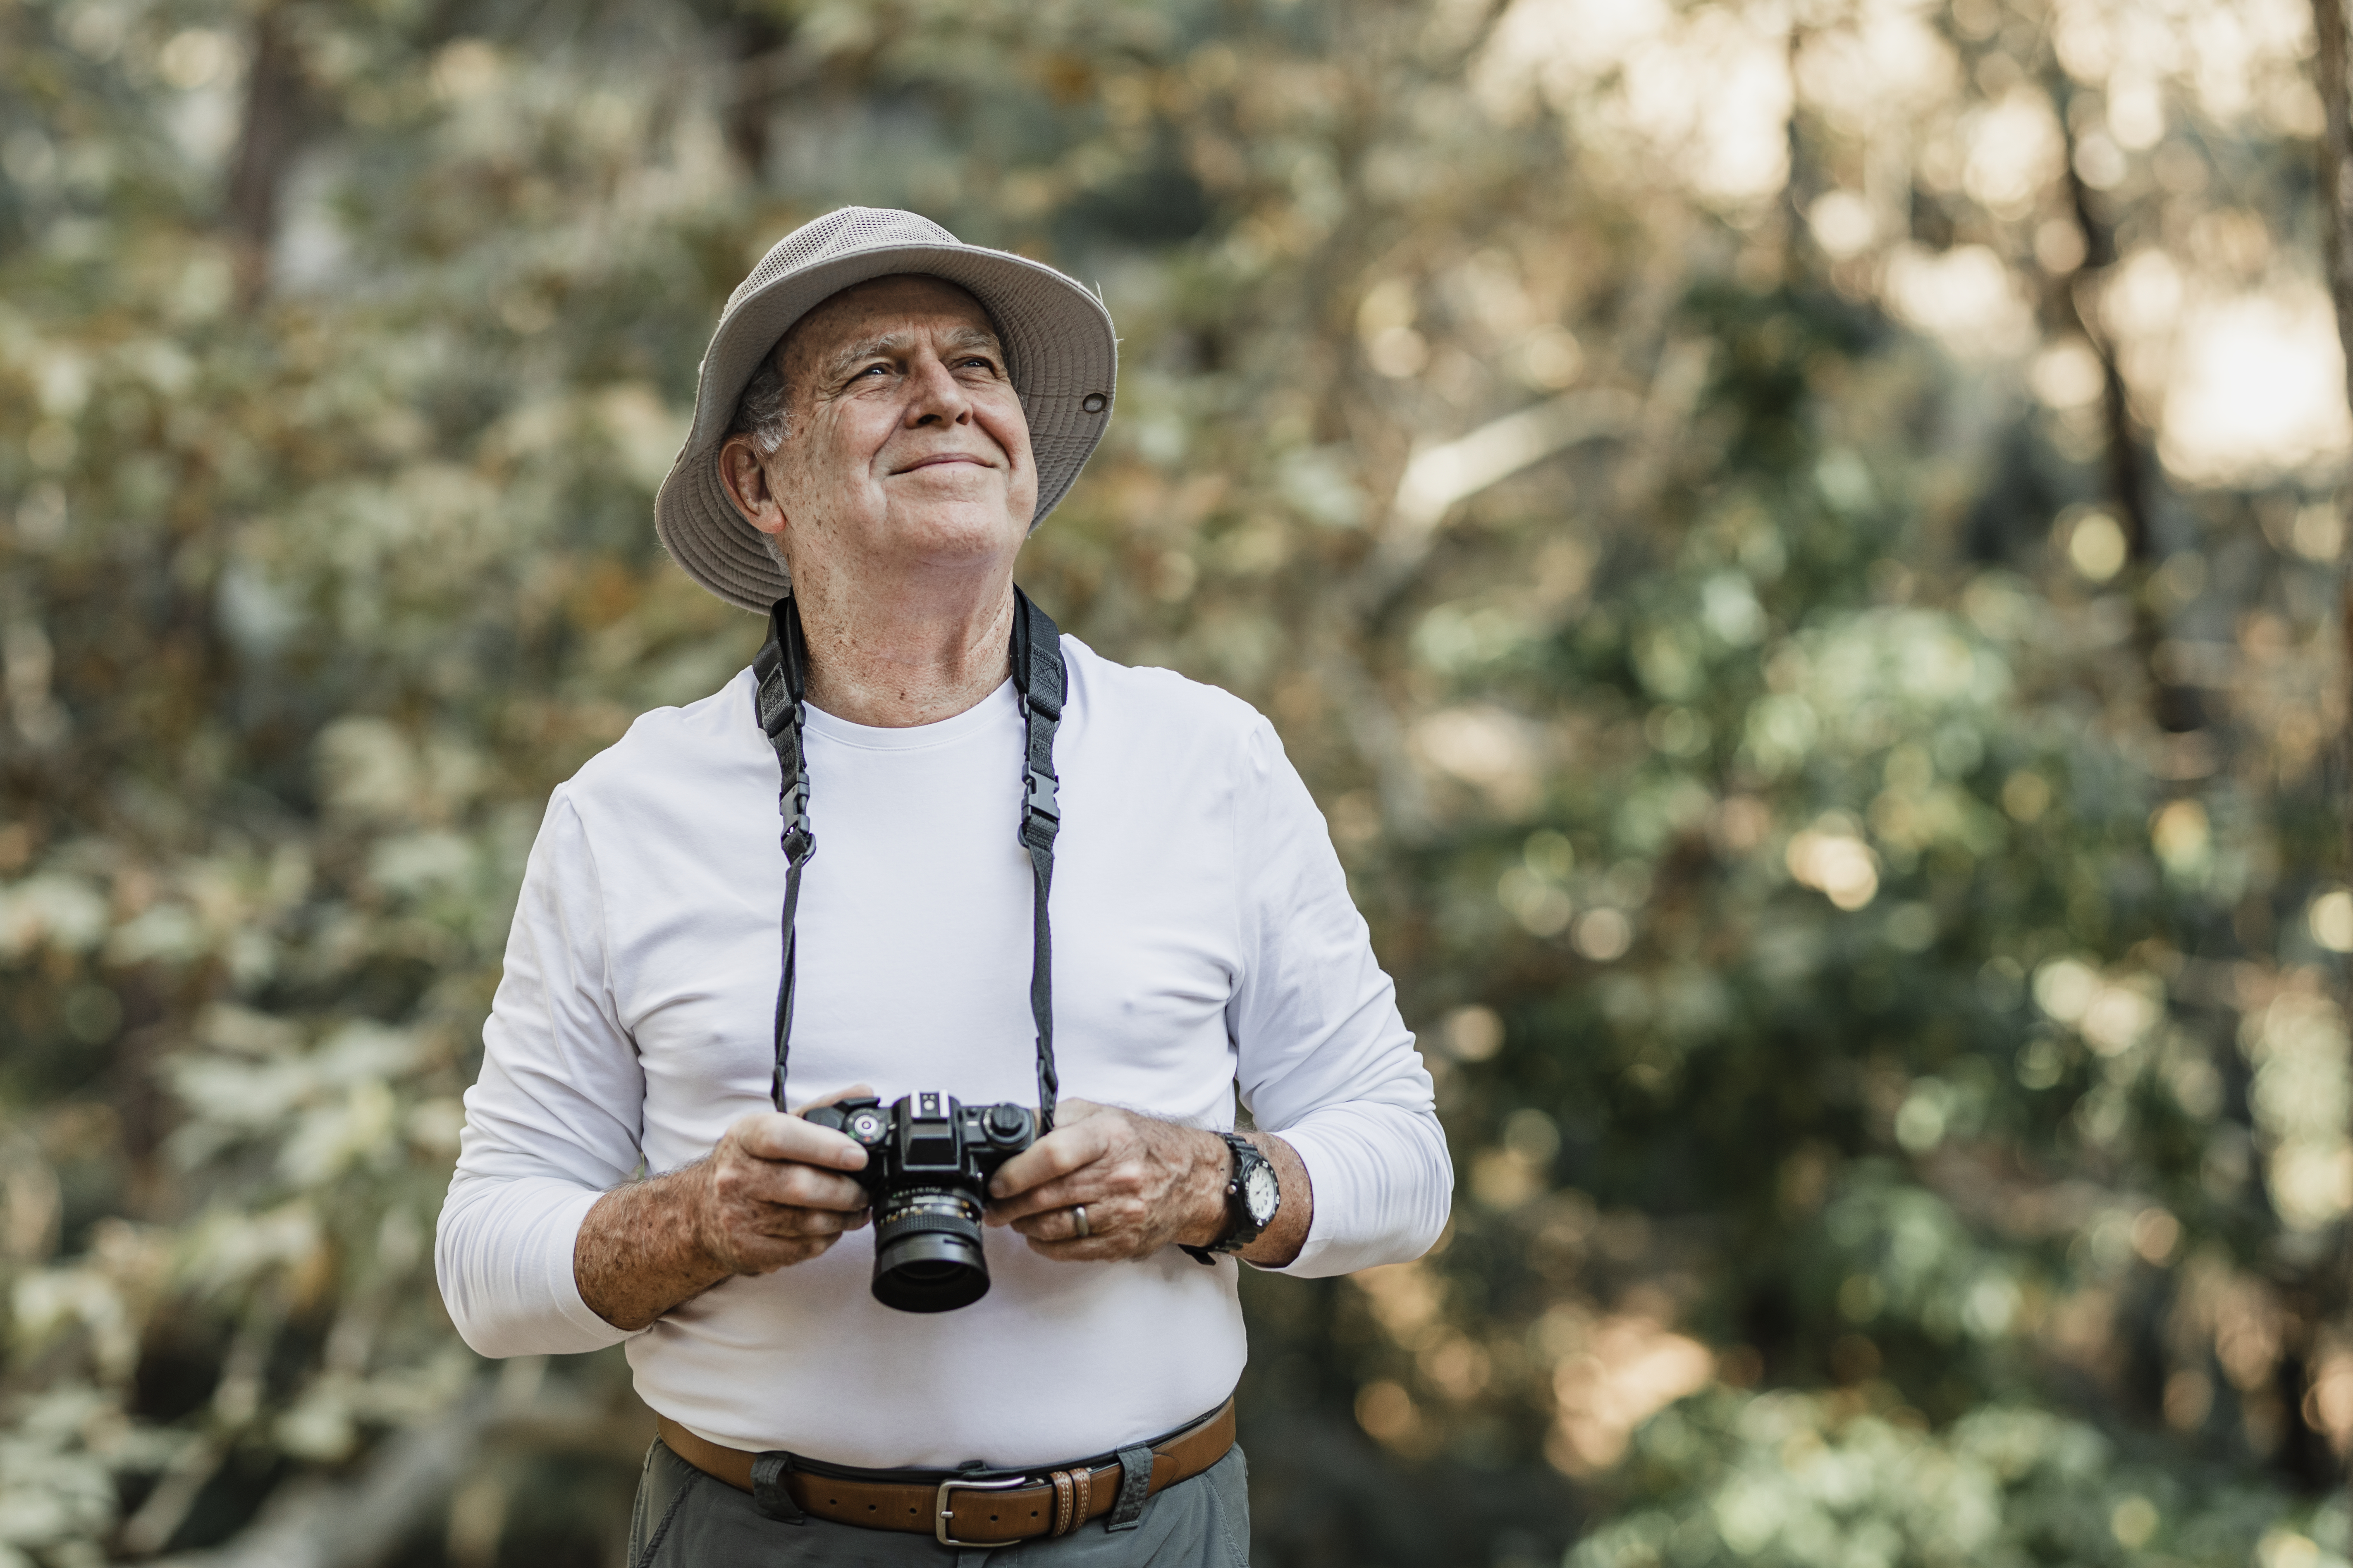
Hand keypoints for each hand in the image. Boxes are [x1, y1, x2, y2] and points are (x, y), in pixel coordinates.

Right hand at [577, 1085, 879, 1329]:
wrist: (700, 1210)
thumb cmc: (749, 1163)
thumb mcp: (775, 1127)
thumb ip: (822, 1110)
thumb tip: (864, 1093)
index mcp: (744, 1137)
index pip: (781, 1137)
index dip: (826, 1147)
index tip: (858, 1156)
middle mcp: (735, 1177)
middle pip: (801, 1187)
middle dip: (846, 1192)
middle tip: (865, 1190)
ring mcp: (738, 1217)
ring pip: (807, 1223)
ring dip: (843, 1218)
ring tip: (857, 1209)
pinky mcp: (747, 1250)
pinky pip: (802, 1249)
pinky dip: (826, 1239)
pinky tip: (832, 1228)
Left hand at [983, 1099, 1228, 1261]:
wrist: (1194, 1180)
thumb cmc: (1141, 1144)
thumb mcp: (1100, 1115)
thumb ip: (1053, 1119)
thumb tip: (1008, 1130)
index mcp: (1108, 1137)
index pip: (1054, 1156)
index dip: (1016, 1172)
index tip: (996, 1181)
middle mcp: (1118, 1176)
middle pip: (1047, 1197)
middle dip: (1008, 1205)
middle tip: (993, 1205)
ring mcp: (1123, 1214)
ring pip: (1055, 1227)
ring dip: (1024, 1225)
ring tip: (1013, 1217)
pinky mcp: (1123, 1243)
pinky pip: (1072, 1251)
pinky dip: (1046, 1245)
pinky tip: (1038, 1235)